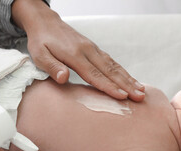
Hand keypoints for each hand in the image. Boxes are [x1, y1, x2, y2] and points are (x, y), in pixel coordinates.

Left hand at [12, 0, 144, 101]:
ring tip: (141, 90)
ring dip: (128, 79)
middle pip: (110, 70)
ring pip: (114, 66)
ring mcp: (93, 49)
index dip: (109, 86)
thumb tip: (63, 78)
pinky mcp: (95, 49)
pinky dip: (123, 72)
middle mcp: (88, 51)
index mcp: (74, 55)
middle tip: (140, 97)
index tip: (122, 96)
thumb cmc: (41, 41)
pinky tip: (131, 80)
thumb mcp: (39, 55)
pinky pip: (112, 61)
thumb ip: (52, 67)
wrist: (46, 22)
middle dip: (126, 85)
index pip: (94, 74)